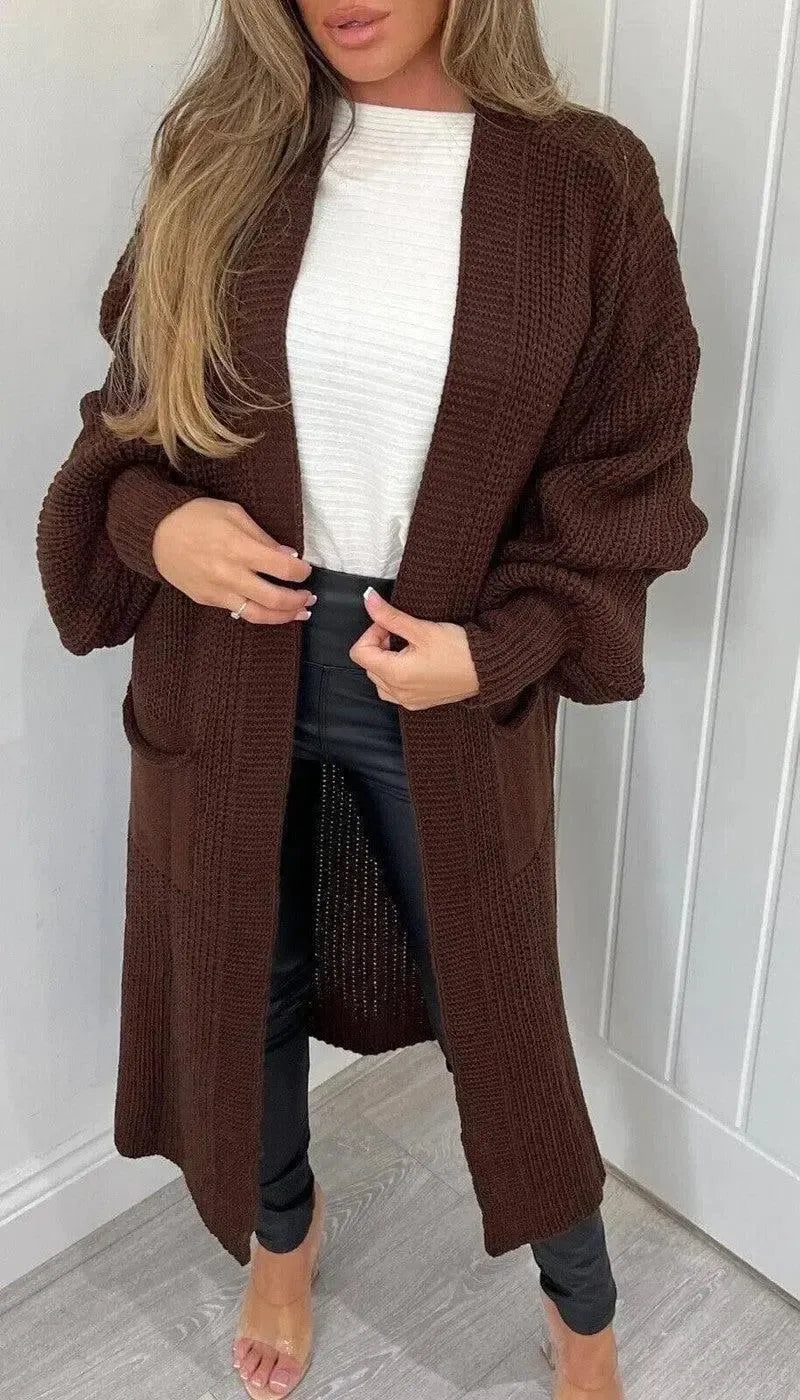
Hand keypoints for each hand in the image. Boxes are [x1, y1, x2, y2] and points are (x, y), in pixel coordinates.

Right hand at [152, 498, 314, 622]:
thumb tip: (288, 555)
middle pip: (274, 599)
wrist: (155, 531)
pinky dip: (258, 612)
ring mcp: (217, 591)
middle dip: (298, 601)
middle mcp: (230, 574)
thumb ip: (262, 536)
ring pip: (258, 615)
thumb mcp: (233, 512)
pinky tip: (269, 608)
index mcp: (239, 548)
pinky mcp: (206, 600)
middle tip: (309, 598)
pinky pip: (238, 612)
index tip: (306, 570)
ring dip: (284, 617)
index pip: (282, 568)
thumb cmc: (196, 516)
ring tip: (299, 613)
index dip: (301, 572)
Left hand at [349, 588, 479, 708]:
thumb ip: (390, 616)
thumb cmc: (459, 650)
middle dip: (379, 646)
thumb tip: (368, 599)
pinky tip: (414, 663)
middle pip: (369, 666)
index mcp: (395, 675)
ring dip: (386, 662)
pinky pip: (394, 691)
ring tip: (408, 648)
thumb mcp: (422, 629)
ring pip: (379, 680)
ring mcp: (408, 701)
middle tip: (402, 633)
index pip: (360, 653)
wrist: (487, 669)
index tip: (390, 624)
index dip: (371, 633)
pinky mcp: (419, 703)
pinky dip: (396, 676)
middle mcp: (398, 692)